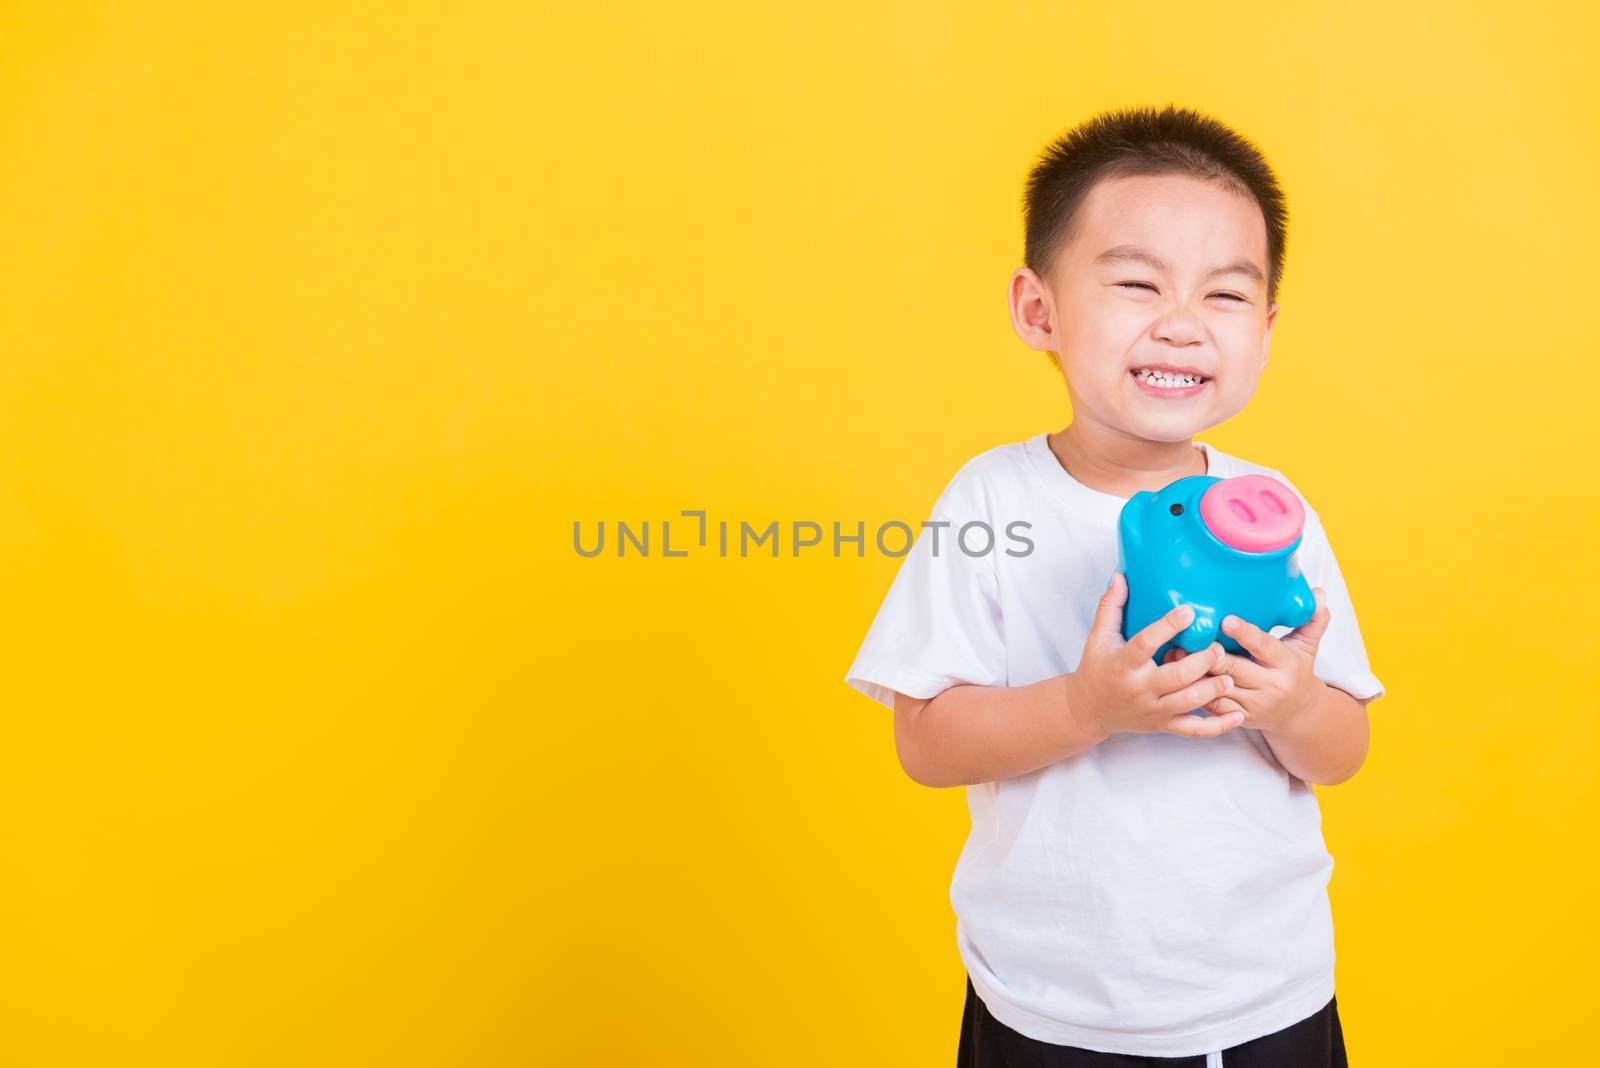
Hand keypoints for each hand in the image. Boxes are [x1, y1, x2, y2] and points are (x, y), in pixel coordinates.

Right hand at [1062, 571, 1243, 740]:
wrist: (1088, 709)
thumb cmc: (1096, 667)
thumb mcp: (1098, 636)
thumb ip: (1110, 605)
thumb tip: (1121, 575)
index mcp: (1123, 663)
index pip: (1146, 643)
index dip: (1168, 626)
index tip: (1189, 611)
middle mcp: (1139, 688)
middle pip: (1176, 677)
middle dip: (1202, 662)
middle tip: (1218, 647)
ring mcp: (1153, 709)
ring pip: (1188, 703)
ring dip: (1213, 690)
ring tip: (1230, 676)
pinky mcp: (1162, 725)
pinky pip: (1194, 731)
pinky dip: (1217, 726)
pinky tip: (1237, 716)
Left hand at [1183, 587, 1331, 732]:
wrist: (1299, 713)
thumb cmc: (1297, 670)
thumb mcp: (1308, 646)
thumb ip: (1314, 619)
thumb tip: (1319, 593)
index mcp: (1286, 664)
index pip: (1264, 646)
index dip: (1245, 633)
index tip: (1226, 620)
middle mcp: (1270, 686)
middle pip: (1234, 668)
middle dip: (1210, 653)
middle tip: (1188, 635)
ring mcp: (1253, 704)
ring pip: (1218, 688)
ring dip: (1195, 672)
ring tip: (1175, 653)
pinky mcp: (1239, 718)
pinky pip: (1212, 706)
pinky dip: (1194, 692)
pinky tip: (1178, 677)